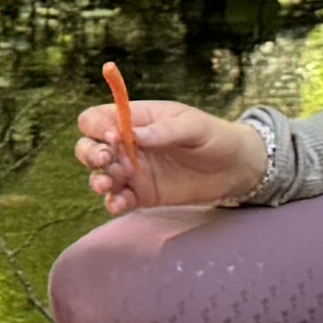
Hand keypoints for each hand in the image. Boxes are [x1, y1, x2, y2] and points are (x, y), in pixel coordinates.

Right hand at [76, 95, 259, 216]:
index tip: (113, 136)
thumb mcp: (192, 126)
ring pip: (99, 174)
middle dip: (89, 153)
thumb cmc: (213, 136)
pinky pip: (118, 199)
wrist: (235, 168)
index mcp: (135, 119)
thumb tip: (133, 136)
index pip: (97, 118)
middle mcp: (127, 145)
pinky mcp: (142, 195)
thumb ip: (163, 130)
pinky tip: (120, 203)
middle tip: (105, 160)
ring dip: (97, 178)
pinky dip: (113, 202)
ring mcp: (132, 172)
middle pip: (88, 146)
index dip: (97, 126)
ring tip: (108, 183)